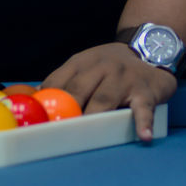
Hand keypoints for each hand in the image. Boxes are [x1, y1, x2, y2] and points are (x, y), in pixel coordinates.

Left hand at [40, 42, 177, 141]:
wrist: (151, 47)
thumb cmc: (112, 65)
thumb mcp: (85, 64)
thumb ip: (64, 81)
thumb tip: (35, 99)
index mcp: (80, 62)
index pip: (56, 82)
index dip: (45, 103)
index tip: (36, 122)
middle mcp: (101, 67)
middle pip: (77, 91)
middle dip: (64, 112)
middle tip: (54, 134)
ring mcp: (123, 79)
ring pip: (104, 100)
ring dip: (92, 119)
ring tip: (84, 138)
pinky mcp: (146, 91)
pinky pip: (143, 109)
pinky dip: (143, 123)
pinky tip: (143, 136)